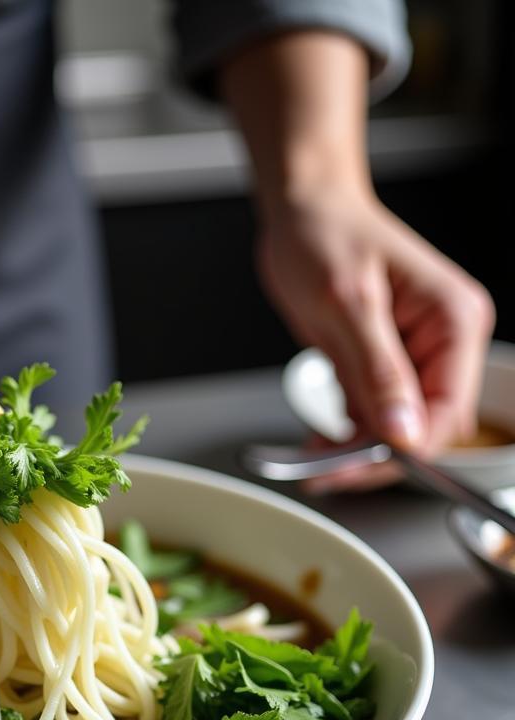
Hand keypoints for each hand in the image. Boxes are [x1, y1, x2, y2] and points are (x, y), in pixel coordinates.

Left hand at [257, 186, 494, 489]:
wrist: (301, 211)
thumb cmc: (326, 236)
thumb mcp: (347, 305)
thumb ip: (377, 372)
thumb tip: (404, 431)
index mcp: (452, 321)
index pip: (446, 410)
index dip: (405, 450)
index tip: (357, 469)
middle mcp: (441, 341)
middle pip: (422, 425)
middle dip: (376, 455)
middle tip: (325, 474)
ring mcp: (411, 355)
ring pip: (394, 426)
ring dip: (356, 450)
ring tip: (313, 461)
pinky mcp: (380, 362)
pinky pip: (371, 412)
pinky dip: (346, 433)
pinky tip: (318, 445)